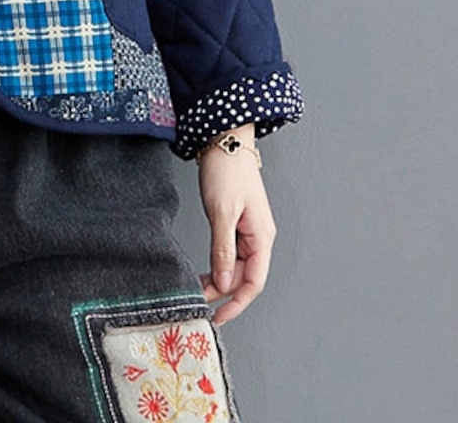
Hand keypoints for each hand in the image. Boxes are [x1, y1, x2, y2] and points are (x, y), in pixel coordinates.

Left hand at [197, 126, 275, 324]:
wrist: (225, 140)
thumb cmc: (227, 170)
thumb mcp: (222, 211)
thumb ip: (223, 248)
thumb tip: (224, 283)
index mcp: (262, 237)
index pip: (253, 282)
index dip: (236, 303)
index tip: (218, 317)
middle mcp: (258, 237)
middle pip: (244, 277)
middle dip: (222, 294)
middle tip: (197, 303)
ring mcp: (248, 230)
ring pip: (236, 266)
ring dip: (218, 280)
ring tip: (196, 288)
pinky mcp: (236, 222)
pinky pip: (229, 252)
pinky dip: (217, 264)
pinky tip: (203, 270)